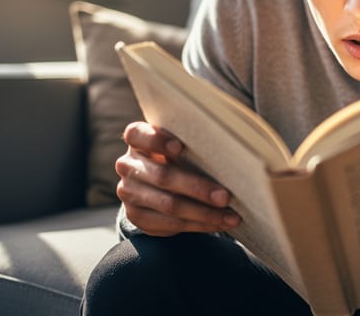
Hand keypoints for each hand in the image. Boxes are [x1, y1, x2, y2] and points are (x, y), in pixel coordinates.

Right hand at [115, 121, 240, 236]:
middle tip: (225, 197)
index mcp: (137, 139)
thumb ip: (192, 145)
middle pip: (162, 176)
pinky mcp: (136, 216)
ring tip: (230, 217)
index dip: (156, 140)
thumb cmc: (178, 156)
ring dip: (204, 213)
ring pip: (169, 205)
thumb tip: (231, 152)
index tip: (180, 147)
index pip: (137, 134)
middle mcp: (128, 165)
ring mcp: (129, 192)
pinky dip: (198, 225)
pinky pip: (170, 224)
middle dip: (197, 188)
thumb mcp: (180, 146)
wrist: (157, 184)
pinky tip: (217, 224)